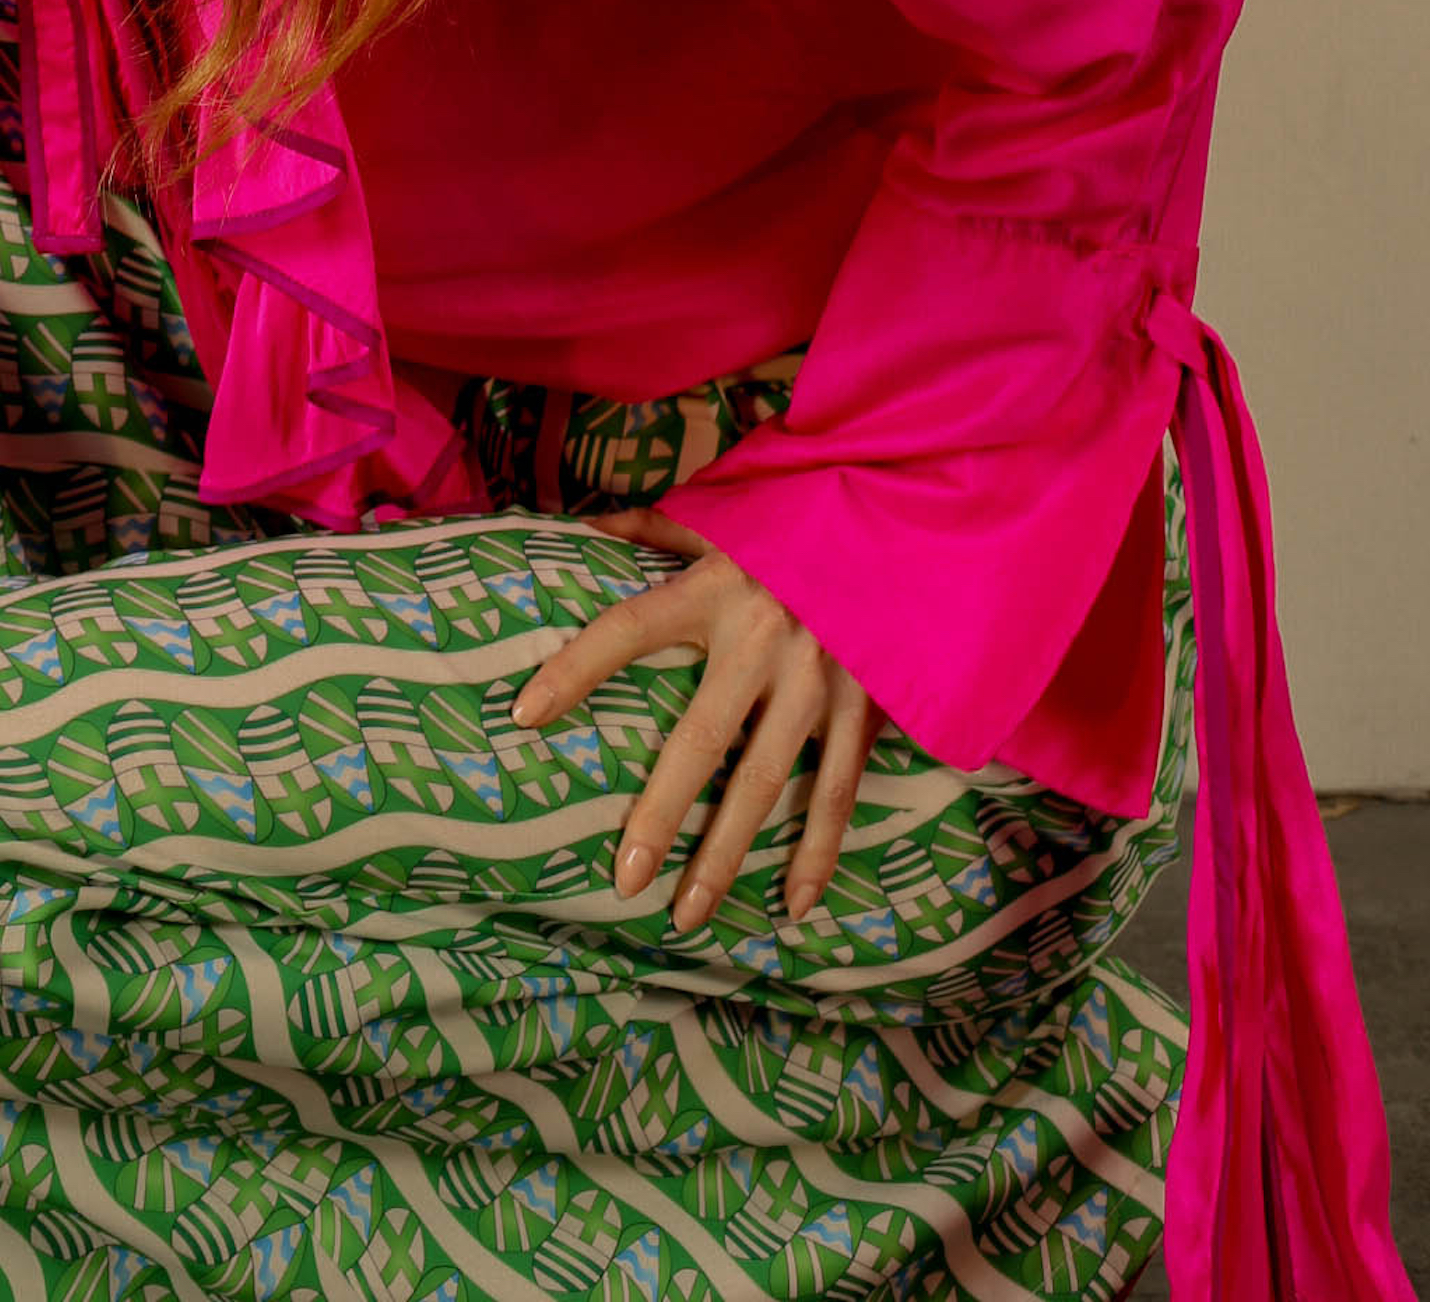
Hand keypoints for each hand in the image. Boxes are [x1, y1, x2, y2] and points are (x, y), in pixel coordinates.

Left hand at [508, 504, 883, 930]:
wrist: (905, 518)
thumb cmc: (799, 519)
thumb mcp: (724, 514)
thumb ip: (654, 527)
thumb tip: (585, 528)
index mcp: (716, 588)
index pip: (627, 629)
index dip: (574, 668)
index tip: (523, 713)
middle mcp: (763, 639)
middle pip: (699, 740)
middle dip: (660, 815)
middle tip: (624, 880)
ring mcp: (818, 679)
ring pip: (765, 783)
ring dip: (727, 855)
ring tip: (688, 914)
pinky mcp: (865, 706)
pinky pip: (837, 791)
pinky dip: (818, 852)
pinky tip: (793, 904)